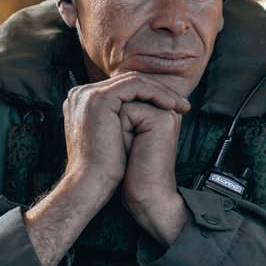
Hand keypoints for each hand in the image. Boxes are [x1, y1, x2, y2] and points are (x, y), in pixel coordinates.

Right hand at [24, 74, 187, 265]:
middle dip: (159, 92)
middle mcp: (82, 94)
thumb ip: (124, 119)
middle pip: (129, 83)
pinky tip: (171, 105)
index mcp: (83, 102)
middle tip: (183, 104)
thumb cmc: (105, 168)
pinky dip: (156, 93)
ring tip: (181, 105)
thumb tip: (149, 111)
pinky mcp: (99, 98)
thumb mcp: (116, 137)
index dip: (150, 95)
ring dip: (162, 92)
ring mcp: (88, 94)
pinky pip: (134, 86)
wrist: (91, 184)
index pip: (123, 89)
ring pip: (134, 82)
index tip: (173, 106)